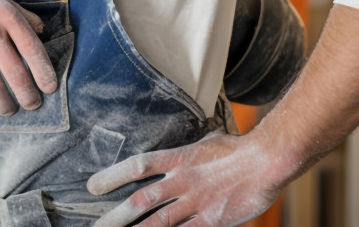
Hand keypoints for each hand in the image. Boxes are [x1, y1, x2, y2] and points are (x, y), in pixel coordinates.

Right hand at [0, 0, 57, 120]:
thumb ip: (23, 16)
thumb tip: (43, 33)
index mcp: (6, 15)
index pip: (32, 48)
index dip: (43, 72)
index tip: (50, 89)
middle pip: (15, 72)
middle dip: (28, 95)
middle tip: (33, 105)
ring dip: (5, 105)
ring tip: (10, 110)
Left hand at [86, 130, 284, 226]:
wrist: (266, 161)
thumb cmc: (239, 149)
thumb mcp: (206, 141)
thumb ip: (188, 151)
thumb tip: (178, 151)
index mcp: (178, 159)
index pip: (137, 167)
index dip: (112, 177)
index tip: (93, 186)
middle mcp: (181, 182)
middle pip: (140, 201)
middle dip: (114, 216)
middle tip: (94, 225)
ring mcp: (195, 203)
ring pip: (157, 223)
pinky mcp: (210, 220)